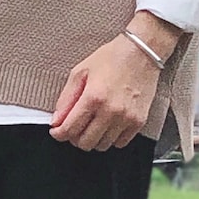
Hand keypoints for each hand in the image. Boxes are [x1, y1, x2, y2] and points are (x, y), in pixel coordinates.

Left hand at [50, 12, 181, 151]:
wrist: (142, 52)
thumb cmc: (111, 58)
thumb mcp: (80, 72)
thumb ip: (66, 98)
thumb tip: (56, 121)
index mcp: (93, 97)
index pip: (70, 129)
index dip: (59, 134)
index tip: (57, 132)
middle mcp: (111, 111)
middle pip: (85, 143)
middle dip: (75, 138)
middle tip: (74, 128)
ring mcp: (126, 118)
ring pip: (102, 145)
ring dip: (93, 139)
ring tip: (91, 125)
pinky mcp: (139, 121)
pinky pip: (120, 143)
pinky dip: (110, 138)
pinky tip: (107, 125)